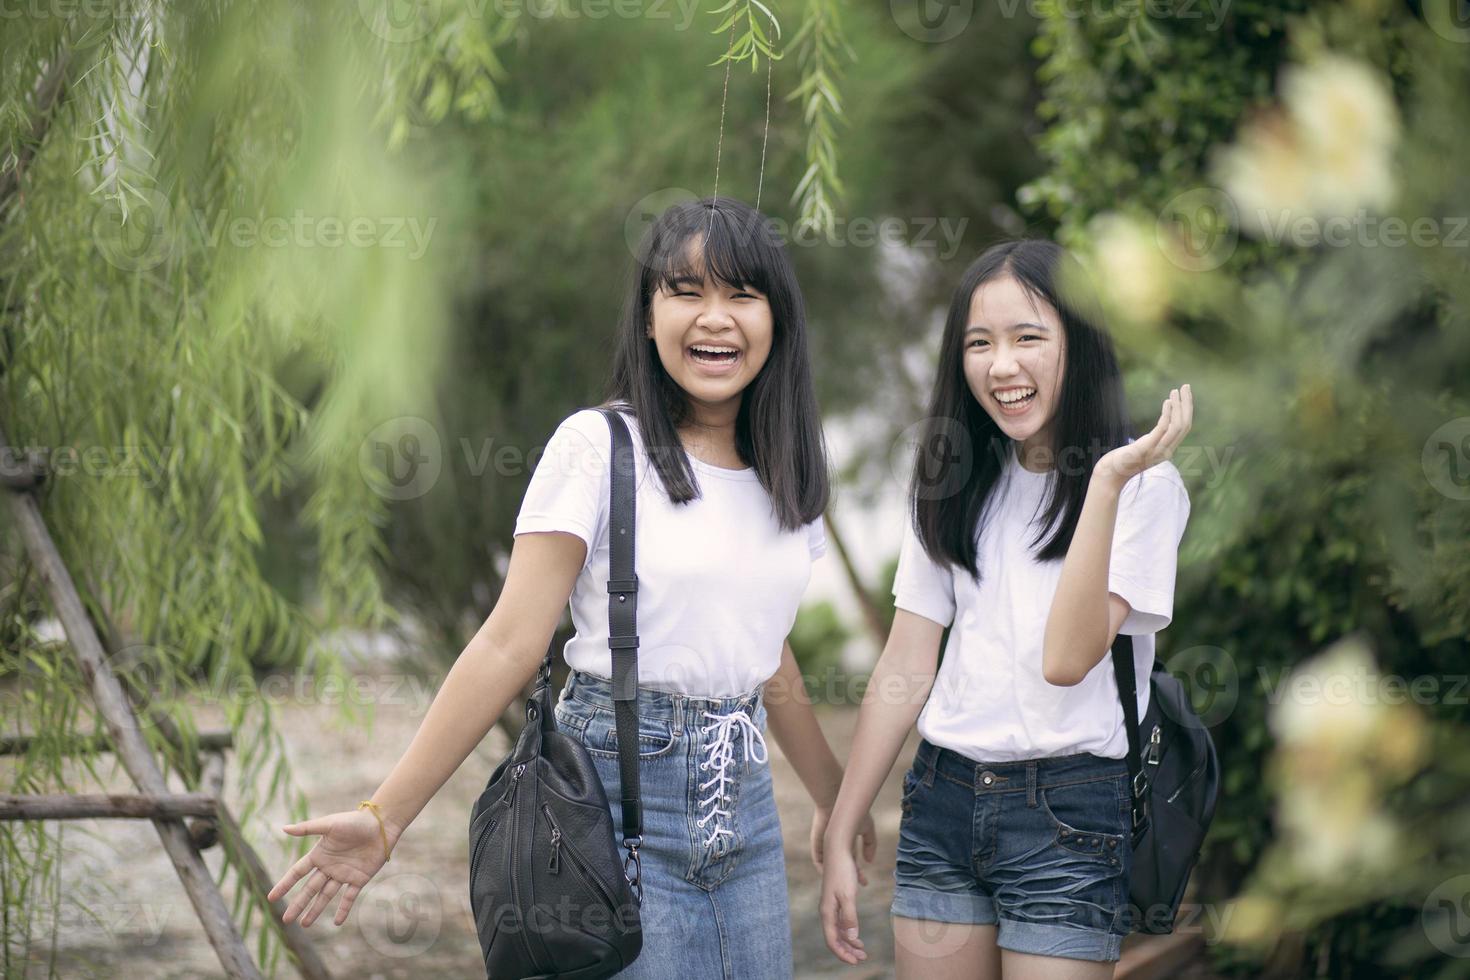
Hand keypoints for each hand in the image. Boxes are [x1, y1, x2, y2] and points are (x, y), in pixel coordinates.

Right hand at [266, 808, 399, 926]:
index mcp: (319, 854)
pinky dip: (343, 909)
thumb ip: (307, 829)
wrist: (382, 824)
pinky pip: (349, 897)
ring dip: (315, 910)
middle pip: (309, 889)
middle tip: (286, 920)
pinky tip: (337, 922)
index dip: (285, 885)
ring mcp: (343, 874)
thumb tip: (283, 829)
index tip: (271, 898)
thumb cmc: (355, 821)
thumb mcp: (329, 824)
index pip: (297, 873)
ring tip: (304, 924)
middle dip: (298, 904)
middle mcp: (329, 866)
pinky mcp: (359, 878)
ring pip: (326, 895)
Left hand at [811, 807, 876, 885]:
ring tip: (843, 885)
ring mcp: (825, 846)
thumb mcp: (867, 829)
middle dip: (848, 877)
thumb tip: (869, 861)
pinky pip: (818, 861)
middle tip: (855, 887)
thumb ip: (870, 844)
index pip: (852, 861)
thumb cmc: (853, 814)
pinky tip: (831, 876)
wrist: (837, 803)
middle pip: (841, 866)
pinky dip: (823, 869)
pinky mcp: (817, 844)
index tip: (865, 882)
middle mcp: (836, 846)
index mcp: (847, 843)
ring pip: (830, 866)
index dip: (858, 872)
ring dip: (835, 875)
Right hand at [819, 845, 867, 964]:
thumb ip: (850, 917)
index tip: (856, 962)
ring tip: (862, 948)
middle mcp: (827, 910)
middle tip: (863, 957)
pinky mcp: (837, 897)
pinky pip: (842, 919)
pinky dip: (850, 928)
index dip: (843, 953)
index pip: (832, 940)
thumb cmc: (842, 871)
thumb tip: (852, 938)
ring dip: (850, 940)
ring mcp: (831, 904)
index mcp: (827, 912)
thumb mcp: (848, 895)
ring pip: (839, 929)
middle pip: (835, 937)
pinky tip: (858, 930)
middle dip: (848, 950)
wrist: (837, 849)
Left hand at [1094, 384, 1193, 490]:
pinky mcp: (1145, 449)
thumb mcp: (1143, 450)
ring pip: (1177, 426)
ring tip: (1175, 391)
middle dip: (1187, 404)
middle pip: (1185, 425)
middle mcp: (1165, 452)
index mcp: (1166, 451)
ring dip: (1178, 406)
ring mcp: (1156, 451)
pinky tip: (1167, 402)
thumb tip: (1158, 431)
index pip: (1184, 429)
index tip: (1185, 395)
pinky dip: (1167, 414)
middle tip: (1186, 387)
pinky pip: (1162, 430)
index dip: (1187, 411)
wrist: (1109, 477)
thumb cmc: (1122, 462)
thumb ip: (1153, 441)